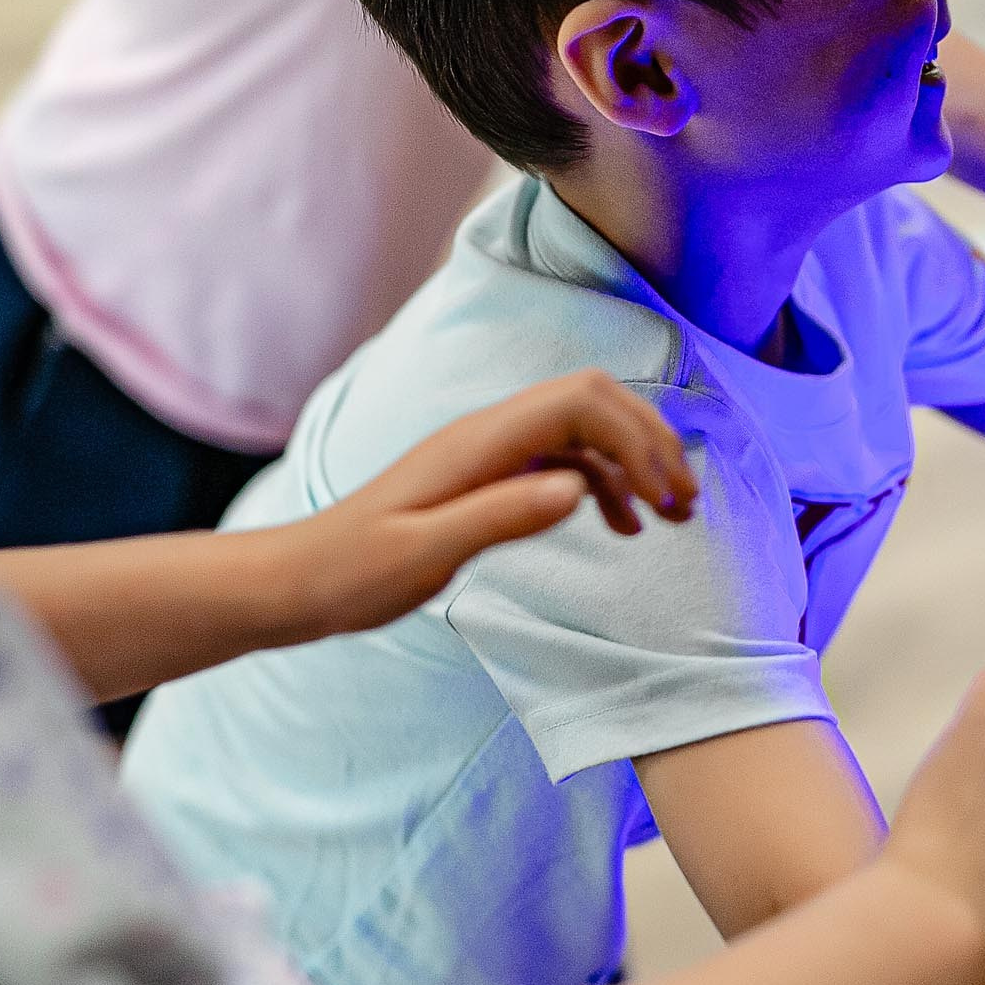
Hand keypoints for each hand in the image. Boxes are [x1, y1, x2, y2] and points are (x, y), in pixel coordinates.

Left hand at [270, 371, 697, 639]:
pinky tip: (621, 527)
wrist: (299, 581)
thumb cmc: (352, 570)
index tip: (667, 496)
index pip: (582, 403)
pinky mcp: (489, 480)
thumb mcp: (425, 552)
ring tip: (670, 519)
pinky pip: (564, 464)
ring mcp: (491, 455)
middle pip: (594, 403)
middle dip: (648, 442)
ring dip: (633, 465)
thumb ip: (501, 516)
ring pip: (585, 434)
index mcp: (481, 441)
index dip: (636, 437)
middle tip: (684, 504)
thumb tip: (580, 488)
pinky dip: (604, 486)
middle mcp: (490, 435)